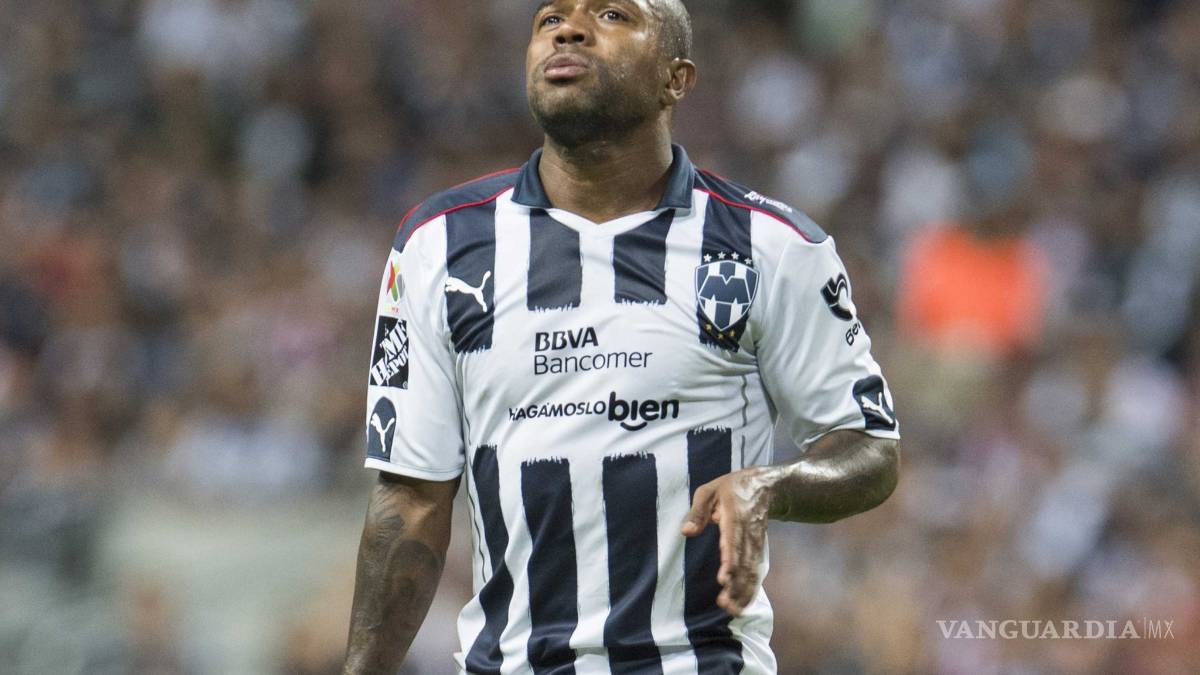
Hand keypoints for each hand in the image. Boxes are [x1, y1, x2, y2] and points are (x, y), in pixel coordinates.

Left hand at [680, 467, 771, 616]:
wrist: (766, 485)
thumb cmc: (731, 488)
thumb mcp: (709, 490)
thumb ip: (697, 511)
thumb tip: (687, 532)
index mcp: (735, 517)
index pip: (733, 542)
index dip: (730, 561)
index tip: (724, 579)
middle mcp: (748, 533)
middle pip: (744, 562)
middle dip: (736, 585)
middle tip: (725, 605)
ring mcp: (756, 543)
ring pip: (752, 571)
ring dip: (744, 592)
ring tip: (732, 610)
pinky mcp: (758, 550)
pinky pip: (756, 572)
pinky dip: (751, 590)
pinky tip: (743, 605)